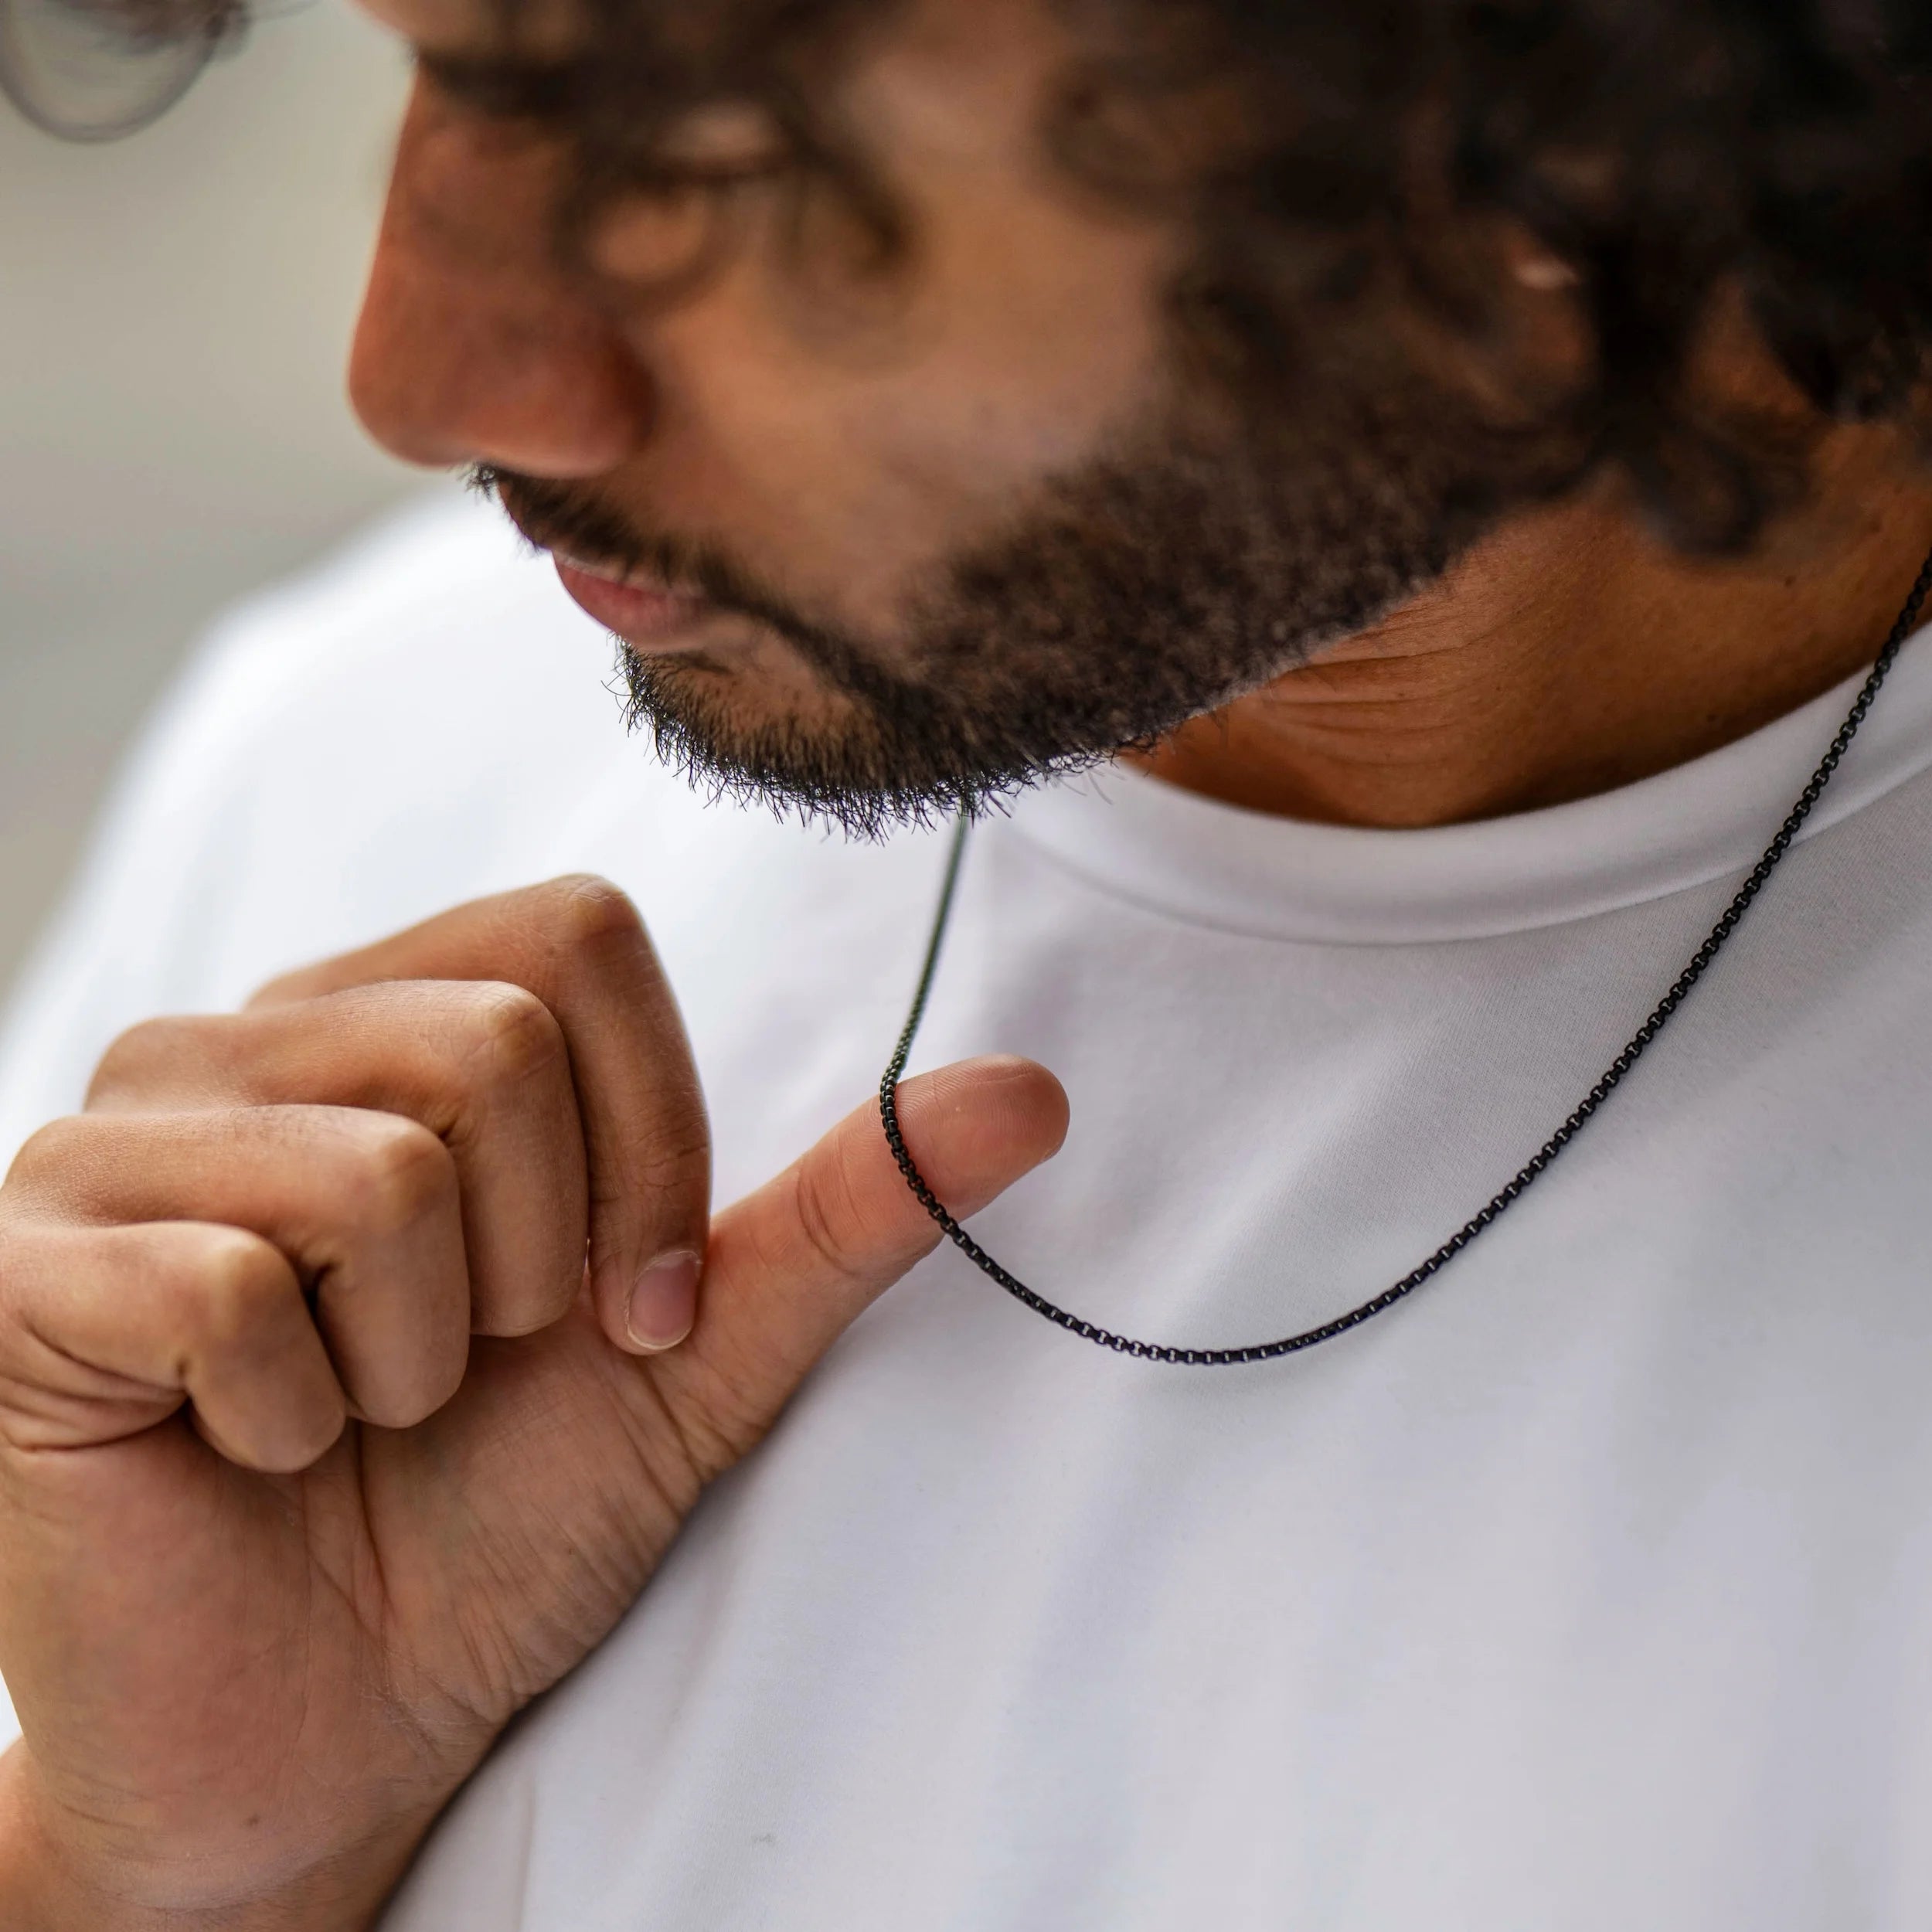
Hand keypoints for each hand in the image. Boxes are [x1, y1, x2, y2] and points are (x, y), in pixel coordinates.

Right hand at [0, 877, 1064, 1929]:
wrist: (330, 1727)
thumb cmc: (503, 1519)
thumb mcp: (702, 1353)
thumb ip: (845, 1210)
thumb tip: (1040, 1091)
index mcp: (393, 1019)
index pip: (577, 938)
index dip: (648, 1136)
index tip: (629, 1302)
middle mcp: (240, 1041)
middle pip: (494, 1039)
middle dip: (540, 1262)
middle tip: (471, 1370)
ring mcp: (110, 1142)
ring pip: (381, 1166)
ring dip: (423, 1352)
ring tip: (364, 1410)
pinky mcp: (23, 1272)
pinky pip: (234, 1286)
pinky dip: (299, 1416)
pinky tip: (258, 1450)